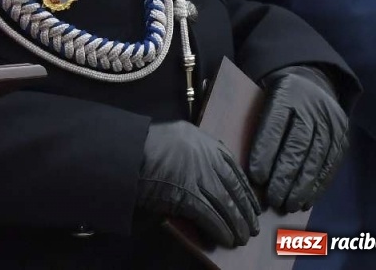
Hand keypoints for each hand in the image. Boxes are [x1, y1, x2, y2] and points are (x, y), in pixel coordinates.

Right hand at [138, 120, 260, 247]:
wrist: (123, 152)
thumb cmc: (141, 143)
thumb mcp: (173, 136)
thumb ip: (192, 149)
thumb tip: (206, 171)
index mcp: (203, 140)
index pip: (234, 167)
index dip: (245, 189)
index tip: (252, 203)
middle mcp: (205, 157)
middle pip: (234, 188)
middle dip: (245, 210)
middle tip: (251, 226)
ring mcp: (198, 176)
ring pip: (226, 204)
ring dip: (236, 224)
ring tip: (241, 238)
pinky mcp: (188, 195)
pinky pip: (211, 216)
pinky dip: (220, 229)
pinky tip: (226, 239)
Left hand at [250, 65, 348, 212]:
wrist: (312, 83)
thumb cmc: (275, 96)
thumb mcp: (260, 95)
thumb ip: (252, 120)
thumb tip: (236, 157)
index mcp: (286, 93)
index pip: (274, 125)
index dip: (265, 152)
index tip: (256, 177)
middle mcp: (311, 107)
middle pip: (297, 146)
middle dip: (284, 176)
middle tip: (272, 199)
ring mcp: (330, 123)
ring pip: (316, 159)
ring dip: (302, 186)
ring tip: (288, 205)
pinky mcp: (342, 137)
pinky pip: (330, 165)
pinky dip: (318, 185)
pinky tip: (306, 200)